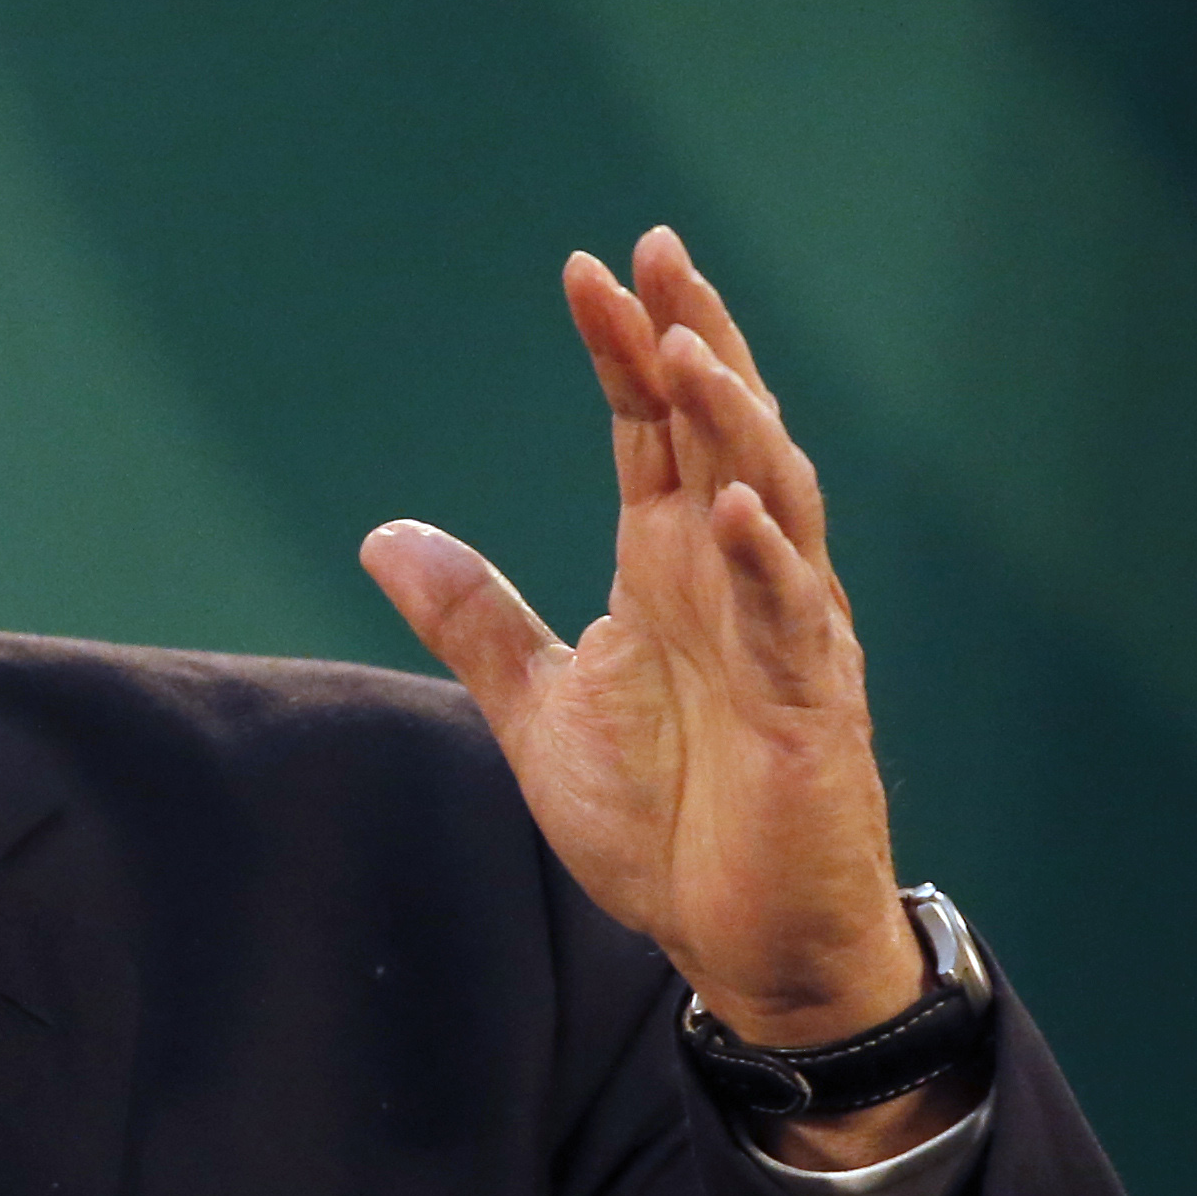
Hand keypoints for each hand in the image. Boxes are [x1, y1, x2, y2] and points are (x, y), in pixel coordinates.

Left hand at [365, 232, 955, 1157]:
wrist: (744, 942)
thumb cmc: (666, 826)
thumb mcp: (541, 709)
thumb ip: (476, 620)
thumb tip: (384, 535)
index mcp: (670, 565)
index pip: (648, 430)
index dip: (622, 350)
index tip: (585, 270)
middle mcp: (733, 576)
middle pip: (718, 430)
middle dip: (689, 340)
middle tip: (654, 253)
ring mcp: (783, 631)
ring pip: (771, 498)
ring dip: (732, 423)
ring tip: (687, 349)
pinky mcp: (813, 704)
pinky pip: (792, 618)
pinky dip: (771, 562)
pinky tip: (739, 507)